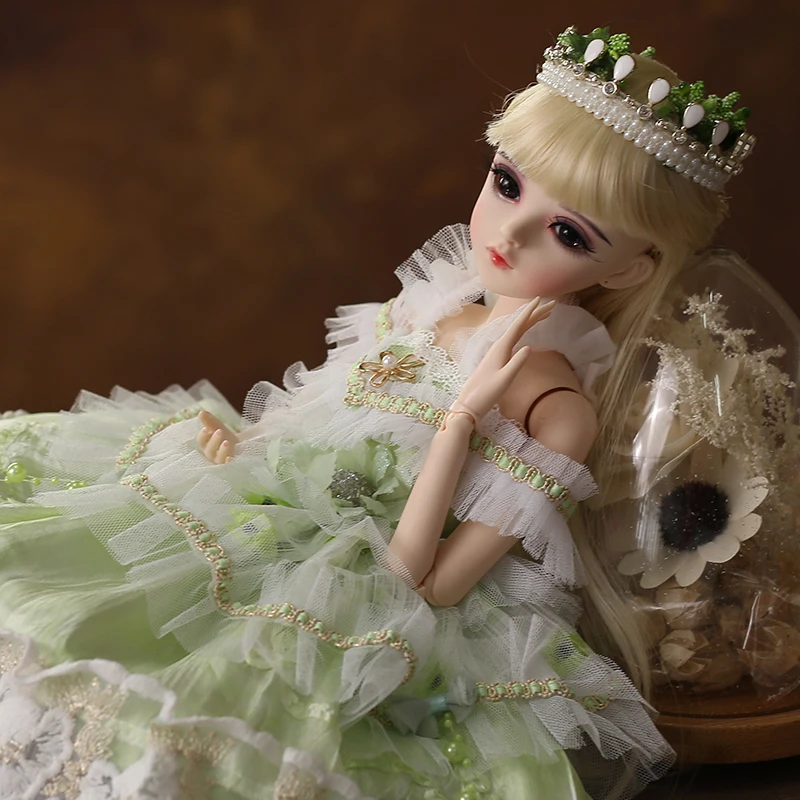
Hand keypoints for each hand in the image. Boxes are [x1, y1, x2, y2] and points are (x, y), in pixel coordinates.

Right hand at [197, 410, 237, 463]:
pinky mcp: (229, 464)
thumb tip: (201, 412)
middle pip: (209, 449)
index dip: (202, 435)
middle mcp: (211, 453)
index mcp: (206, 444)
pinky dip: (228, 462)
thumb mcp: (218, 426)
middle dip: (214, 440)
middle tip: (219, 431)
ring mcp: (220, 460)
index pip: (201, 441)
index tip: (206, 428)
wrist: (238, 444)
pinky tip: (230, 458)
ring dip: (222, 450)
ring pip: (218, 458)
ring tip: (226, 442)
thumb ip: (209, 420)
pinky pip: (227, 466)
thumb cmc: (224, 435)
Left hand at [453, 297, 554, 421]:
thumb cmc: (487, 392)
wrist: (470, 403)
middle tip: (553, 305)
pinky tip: (528, 330)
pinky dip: (524, 331)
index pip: (518, 325)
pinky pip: (514, 338)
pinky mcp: (498, 357)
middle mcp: (499, 345)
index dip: (529, 311)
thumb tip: (529, 347)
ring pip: (518, 330)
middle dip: (536, 313)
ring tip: (546, 314)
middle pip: (520, 324)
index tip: (539, 299)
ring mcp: (498, 351)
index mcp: (501, 347)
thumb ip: (516, 363)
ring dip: (531, 321)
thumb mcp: (504, 379)